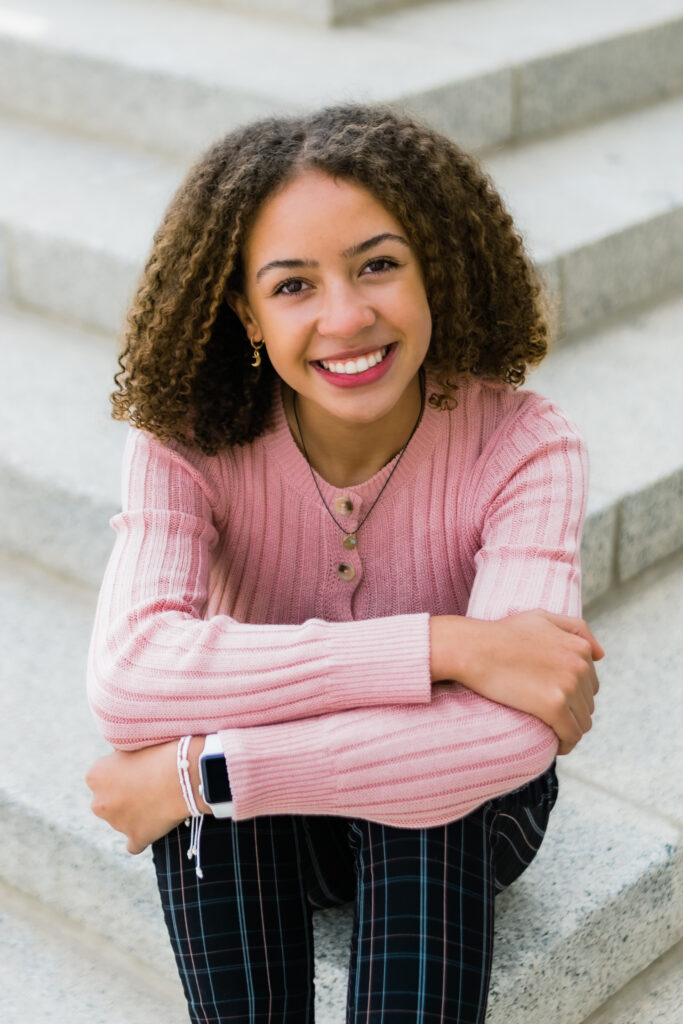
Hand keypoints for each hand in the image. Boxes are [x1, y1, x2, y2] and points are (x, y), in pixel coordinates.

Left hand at [85, 738, 207, 853]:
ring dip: (135, 813)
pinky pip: (134, 844)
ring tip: (158, 799)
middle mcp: (99, 803)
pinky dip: (142, 836)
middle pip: (107, 801)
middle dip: (122, 796)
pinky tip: (153, 824)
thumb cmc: (159, 753)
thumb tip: (120, 761)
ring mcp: (116, 824)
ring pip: (122, 820)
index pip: (101, 777)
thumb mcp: (131, 746)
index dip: (120, 772)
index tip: (137, 768)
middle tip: (146, 785)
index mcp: (94, 776)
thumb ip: (118, 758)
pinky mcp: (135, 838)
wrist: (182, 775)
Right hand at [431, 610, 603, 754]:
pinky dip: (566, 743)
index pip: (590, 683)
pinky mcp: (554, 706)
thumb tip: (601, 655)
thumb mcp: (542, 618)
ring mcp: (568, 686)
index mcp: (579, 648)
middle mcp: (580, 666)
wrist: (473, 648)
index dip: (573, 695)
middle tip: (547, 717)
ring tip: (551, 733)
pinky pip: (572, 735)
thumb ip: (576, 629)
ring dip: (570, 730)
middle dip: (572, 712)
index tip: (554, 701)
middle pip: (588, 704)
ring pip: (583, 722)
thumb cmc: (501, 634)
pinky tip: (556, 746)